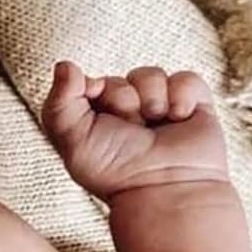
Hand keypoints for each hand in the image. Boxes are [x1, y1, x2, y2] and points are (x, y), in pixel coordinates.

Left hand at [40, 62, 227, 201]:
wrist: (164, 188)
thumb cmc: (114, 171)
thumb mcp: (72, 139)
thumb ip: (59, 102)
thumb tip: (65, 64)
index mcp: (95, 120)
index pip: (89, 83)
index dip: (92, 91)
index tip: (96, 113)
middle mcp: (126, 113)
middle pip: (119, 78)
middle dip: (123, 101)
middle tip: (130, 130)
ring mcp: (159, 107)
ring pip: (150, 73)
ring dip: (151, 98)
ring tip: (155, 125)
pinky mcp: (192, 105)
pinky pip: (185, 78)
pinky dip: (181, 96)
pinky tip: (179, 119)